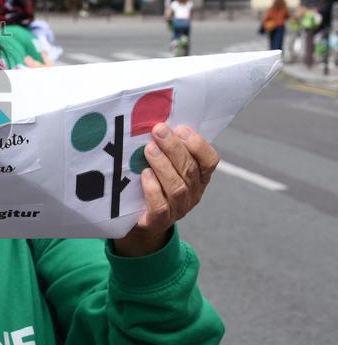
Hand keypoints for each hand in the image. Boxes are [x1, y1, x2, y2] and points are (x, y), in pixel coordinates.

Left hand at [114, 123, 218, 256]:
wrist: (135, 218)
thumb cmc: (150, 182)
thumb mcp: (162, 163)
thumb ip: (166, 147)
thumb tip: (159, 123)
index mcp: (198, 177)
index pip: (210, 161)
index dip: (198, 145)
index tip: (181, 129)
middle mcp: (193, 194)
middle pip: (190, 170)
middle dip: (174, 148)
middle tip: (158, 131)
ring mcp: (177, 209)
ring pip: (177, 187)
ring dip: (163, 165)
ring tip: (149, 149)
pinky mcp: (157, 221)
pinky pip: (160, 206)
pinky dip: (153, 189)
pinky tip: (145, 174)